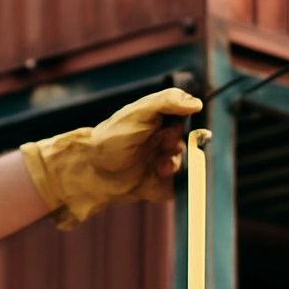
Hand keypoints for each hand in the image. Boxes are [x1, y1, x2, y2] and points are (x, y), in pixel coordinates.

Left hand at [20, 87, 202, 229]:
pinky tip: (158, 176)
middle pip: (190, 144)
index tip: (178, 127)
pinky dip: (174, 182)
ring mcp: (162, 164)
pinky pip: (179, 187)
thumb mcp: (138, 113)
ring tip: (160, 165)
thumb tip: (196, 102)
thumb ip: (166, 102)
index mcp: (158, 123)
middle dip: (180, 145)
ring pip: (187, 165)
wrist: (92, 172)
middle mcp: (162, 143)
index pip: (185, 120)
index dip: (186, 124)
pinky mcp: (161, 185)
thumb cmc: (111, 138)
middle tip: (169, 146)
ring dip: (176, 164)